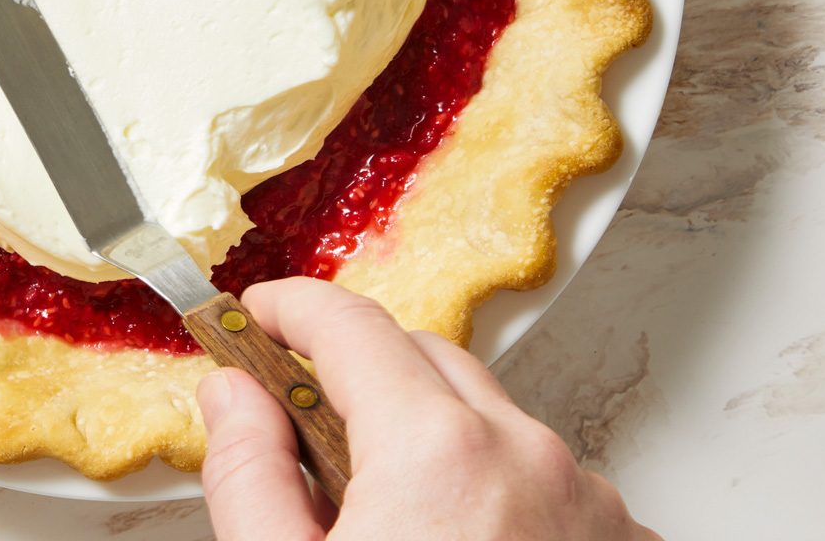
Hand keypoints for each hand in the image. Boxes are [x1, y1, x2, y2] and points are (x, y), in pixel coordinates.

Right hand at [197, 278, 659, 540]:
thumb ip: (248, 477)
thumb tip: (233, 398)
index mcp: (437, 455)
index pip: (349, 326)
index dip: (289, 308)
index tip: (257, 315)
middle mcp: (530, 460)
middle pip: (426, 362)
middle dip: (360, 374)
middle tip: (299, 419)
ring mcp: (591, 505)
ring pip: (492, 423)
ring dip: (434, 438)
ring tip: (389, 517)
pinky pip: (550, 481)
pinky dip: (500, 491)